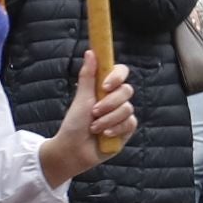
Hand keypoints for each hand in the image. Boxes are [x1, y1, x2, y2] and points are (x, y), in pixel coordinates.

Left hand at [38, 62, 138, 184]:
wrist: (73, 151)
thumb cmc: (74, 124)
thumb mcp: (81, 99)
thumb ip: (88, 76)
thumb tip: (90, 52)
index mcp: (104, 88)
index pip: (121, 72)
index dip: (117, 76)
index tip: (105, 86)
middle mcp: (116, 99)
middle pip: (126, 91)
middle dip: (109, 103)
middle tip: (94, 112)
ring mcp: (122, 115)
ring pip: (127, 109)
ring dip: (108, 119)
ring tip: (94, 127)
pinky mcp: (126, 130)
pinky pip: (129, 123)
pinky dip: (115, 129)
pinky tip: (104, 135)